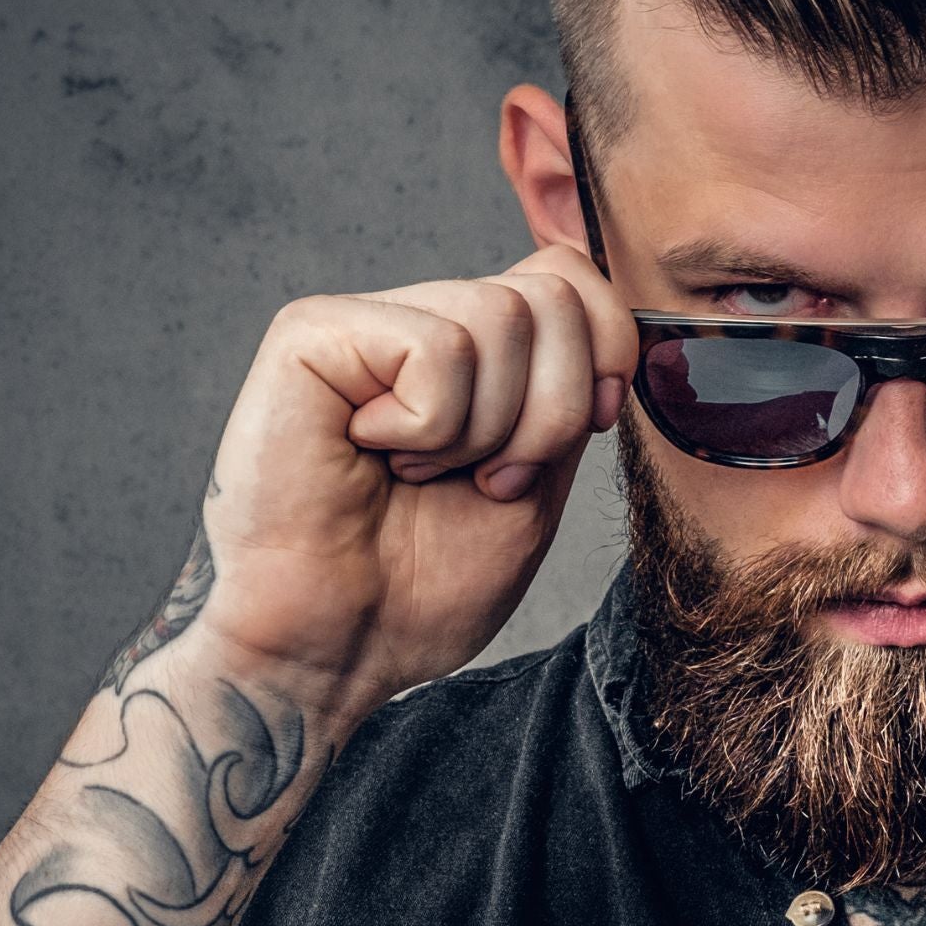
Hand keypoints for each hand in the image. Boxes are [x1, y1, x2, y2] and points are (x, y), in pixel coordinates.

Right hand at [187, 243, 634, 715]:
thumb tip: (614, 321)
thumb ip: (570, 395)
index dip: (607, 347)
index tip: (590, 427)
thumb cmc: (419, 587)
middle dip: (549, 414)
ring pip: (503, 316)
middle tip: (482, 480)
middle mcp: (418, 321)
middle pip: (552, 294)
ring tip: (415, 474)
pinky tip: (368, 453)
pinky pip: (437, 348)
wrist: (333, 648)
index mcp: (472, 354)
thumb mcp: (537, 483)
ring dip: (483, 432)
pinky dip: (428, 428)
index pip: (568, 276)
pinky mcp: (311, 333)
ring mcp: (364, 321)